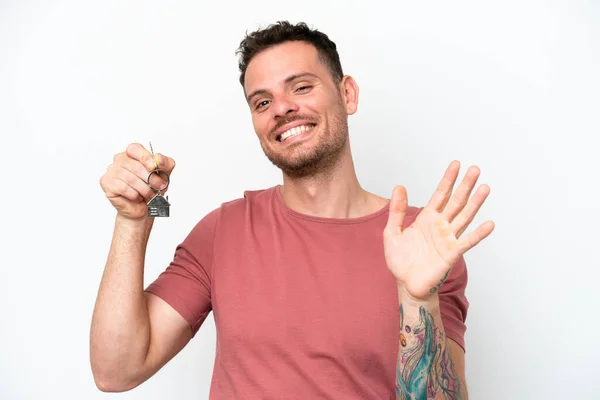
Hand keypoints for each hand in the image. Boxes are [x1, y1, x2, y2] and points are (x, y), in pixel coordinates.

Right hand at [99, 143, 175, 220]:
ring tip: (149, 195)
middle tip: (159, 187)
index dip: (145, 157)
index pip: (135, 149)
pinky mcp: (107, 183)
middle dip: (151, 179)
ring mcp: (111, 170)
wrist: (143, 207)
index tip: (153, 167)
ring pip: (130, 179)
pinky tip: (137, 197)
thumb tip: (159, 159)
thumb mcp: (164, 174)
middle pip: (136, 166)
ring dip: (144, 189)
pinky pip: (123, 188)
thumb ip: (165, 163)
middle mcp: (120, 159)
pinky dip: (134, 195)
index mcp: (133, 154)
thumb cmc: (151, 188)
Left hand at [384, 160, 494, 300]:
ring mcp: (448, 239)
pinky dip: (479, 233)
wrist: (406, 284)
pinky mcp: (451, 254)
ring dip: (475, 203)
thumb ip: (396, 210)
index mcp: (427, 219)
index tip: (456, 164)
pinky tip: (489, 224)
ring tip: (485, 188)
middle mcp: (440, 226)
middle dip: (465, 185)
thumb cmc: (400, 260)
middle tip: (475, 169)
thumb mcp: (392, 232)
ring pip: (464, 217)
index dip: (448, 180)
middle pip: (456, 202)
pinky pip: (467, 242)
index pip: (440, 195)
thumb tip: (399, 187)